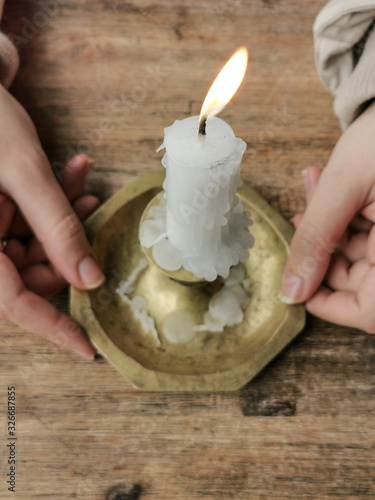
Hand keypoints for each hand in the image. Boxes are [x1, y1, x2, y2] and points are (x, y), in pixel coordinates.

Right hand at [0, 84, 104, 356]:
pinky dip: (52, 205)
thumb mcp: (24, 173)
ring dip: (64, 219)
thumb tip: (89, 280)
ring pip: (33, 246)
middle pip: (29, 273)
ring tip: (82, 184)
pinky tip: (73, 176)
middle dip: (66, 248)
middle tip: (89, 212)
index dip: (53, 328)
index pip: (14, 303)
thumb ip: (57, 228)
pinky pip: (26, 223)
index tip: (87, 348)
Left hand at [281, 101, 374, 332]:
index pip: (368, 312)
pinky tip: (327, 189)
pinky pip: (366, 237)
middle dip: (321, 252)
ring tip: (315, 191)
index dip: (329, 306)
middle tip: (302, 218)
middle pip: (359, 283)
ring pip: (358, 257)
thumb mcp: (345, 185)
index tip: (296, 287)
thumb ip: (316, 241)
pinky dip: (343, 219)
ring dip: (328, 230)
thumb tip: (290, 292)